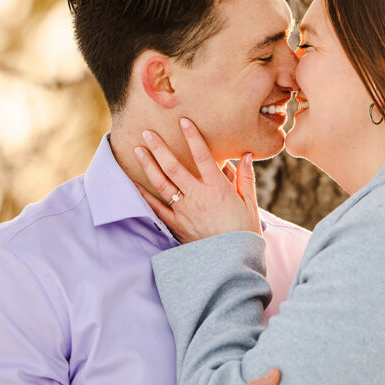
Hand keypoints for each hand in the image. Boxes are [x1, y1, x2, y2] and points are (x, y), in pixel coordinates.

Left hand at [134, 118, 260, 242]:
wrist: (232, 263)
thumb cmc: (243, 232)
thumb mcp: (249, 204)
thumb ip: (245, 178)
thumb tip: (245, 155)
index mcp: (218, 188)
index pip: (202, 156)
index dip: (193, 137)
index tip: (184, 121)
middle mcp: (198, 196)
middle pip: (174, 167)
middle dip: (160, 147)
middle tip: (147, 132)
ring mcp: (184, 211)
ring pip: (162, 184)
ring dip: (149, 165)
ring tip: (138, 150)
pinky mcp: (176, 225)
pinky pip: (157, 208)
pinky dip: (144, 195)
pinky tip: (134, 183)